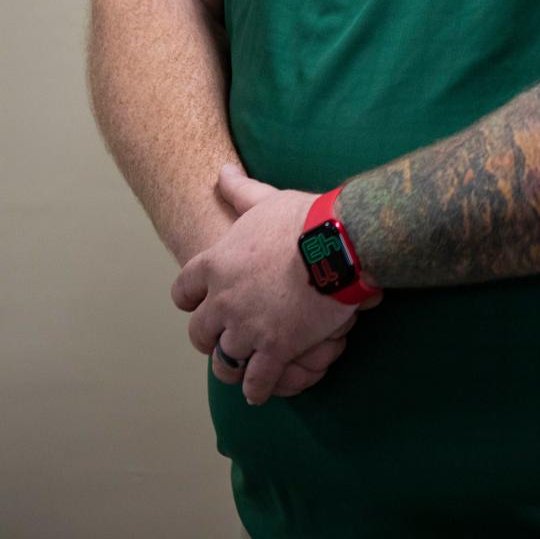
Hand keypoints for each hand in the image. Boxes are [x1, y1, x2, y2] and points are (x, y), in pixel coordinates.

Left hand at [171, 166, 376, 404]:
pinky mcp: (274, 349)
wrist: (335, 243)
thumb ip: (239, 191)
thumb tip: (221, 171)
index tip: (198, 302)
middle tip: (221, 338)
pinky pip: (256, 381)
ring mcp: (247, 329)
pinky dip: (257, 388)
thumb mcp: (265, 200)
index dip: (190, 299)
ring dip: (230, 366)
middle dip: (209, 337)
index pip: (183, 291)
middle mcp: (223, 301)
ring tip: (239, 370)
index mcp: (216, 265)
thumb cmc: (301, 218)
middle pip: (200, 333)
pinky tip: (259, 390)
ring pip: (224, 361)